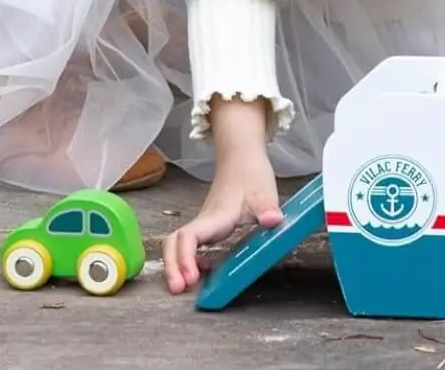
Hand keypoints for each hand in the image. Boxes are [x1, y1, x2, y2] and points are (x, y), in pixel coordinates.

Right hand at [163, 97, 282, 294]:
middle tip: (177, 289)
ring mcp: (204, 224)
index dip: (185, 259)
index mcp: (216, 217)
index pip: (189, 237)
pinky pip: (189, 244)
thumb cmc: (251, 174)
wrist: (242, 156)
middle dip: (171, 267)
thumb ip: (267, 208)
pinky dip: (188, 259)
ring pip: (177, 244)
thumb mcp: (264, 193)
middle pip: (173, 244)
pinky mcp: (208, 225)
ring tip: (185, 286)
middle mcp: (204, 222)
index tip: (191, 277)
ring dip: (176, 265)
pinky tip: (203, 269)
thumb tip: (273, 221)